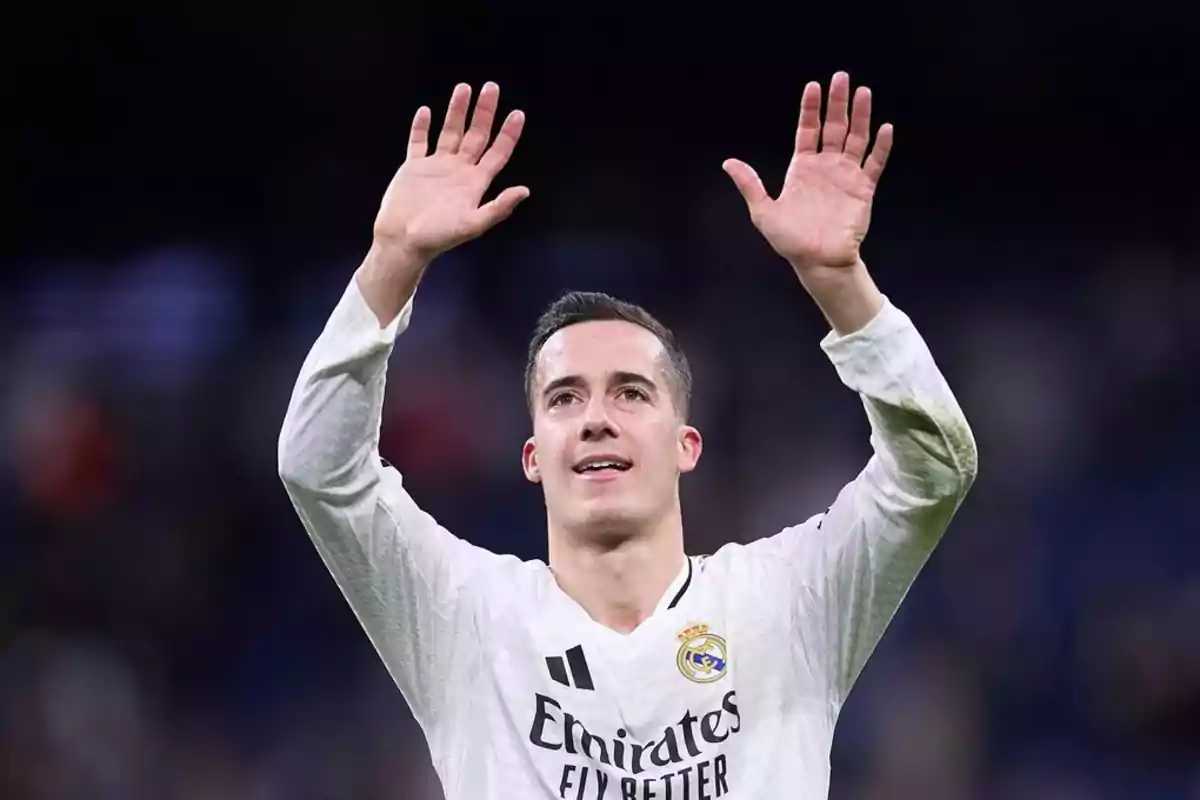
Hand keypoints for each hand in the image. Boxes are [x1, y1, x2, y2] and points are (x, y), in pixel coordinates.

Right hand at [374, 81, 528, 262]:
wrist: (402, 241)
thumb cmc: (438, 236)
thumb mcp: (473, 224)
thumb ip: (499, 207)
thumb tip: (525, 190)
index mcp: (475, 183)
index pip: (497, 153)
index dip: (508, 134)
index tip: (517, 113)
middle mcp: (459, 171)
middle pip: (476, 136)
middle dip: (484, 112)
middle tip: (492, 87)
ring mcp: (436, 167)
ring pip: (450, 132)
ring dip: (457, 111)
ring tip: (464, 88)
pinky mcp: (414, 167)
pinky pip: (418, 142)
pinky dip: (421, 127)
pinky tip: (426, 111)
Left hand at [723, 72, 892, 272]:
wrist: (818, 262)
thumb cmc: (790, 240)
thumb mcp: (764, 212)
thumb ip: (750, 185)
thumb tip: (728, 163)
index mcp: (802, 168)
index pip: (807, 130)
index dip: (810, 109)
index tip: (813, 86)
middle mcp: (825, 167)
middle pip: (834, 126)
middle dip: (837, 102)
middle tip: (841, 77)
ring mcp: (846, 176)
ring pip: (856, 138)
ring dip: (861, 116)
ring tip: (864, 92)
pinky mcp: (863, 189)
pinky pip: (874, 163)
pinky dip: (881, 146)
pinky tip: (884, 128)